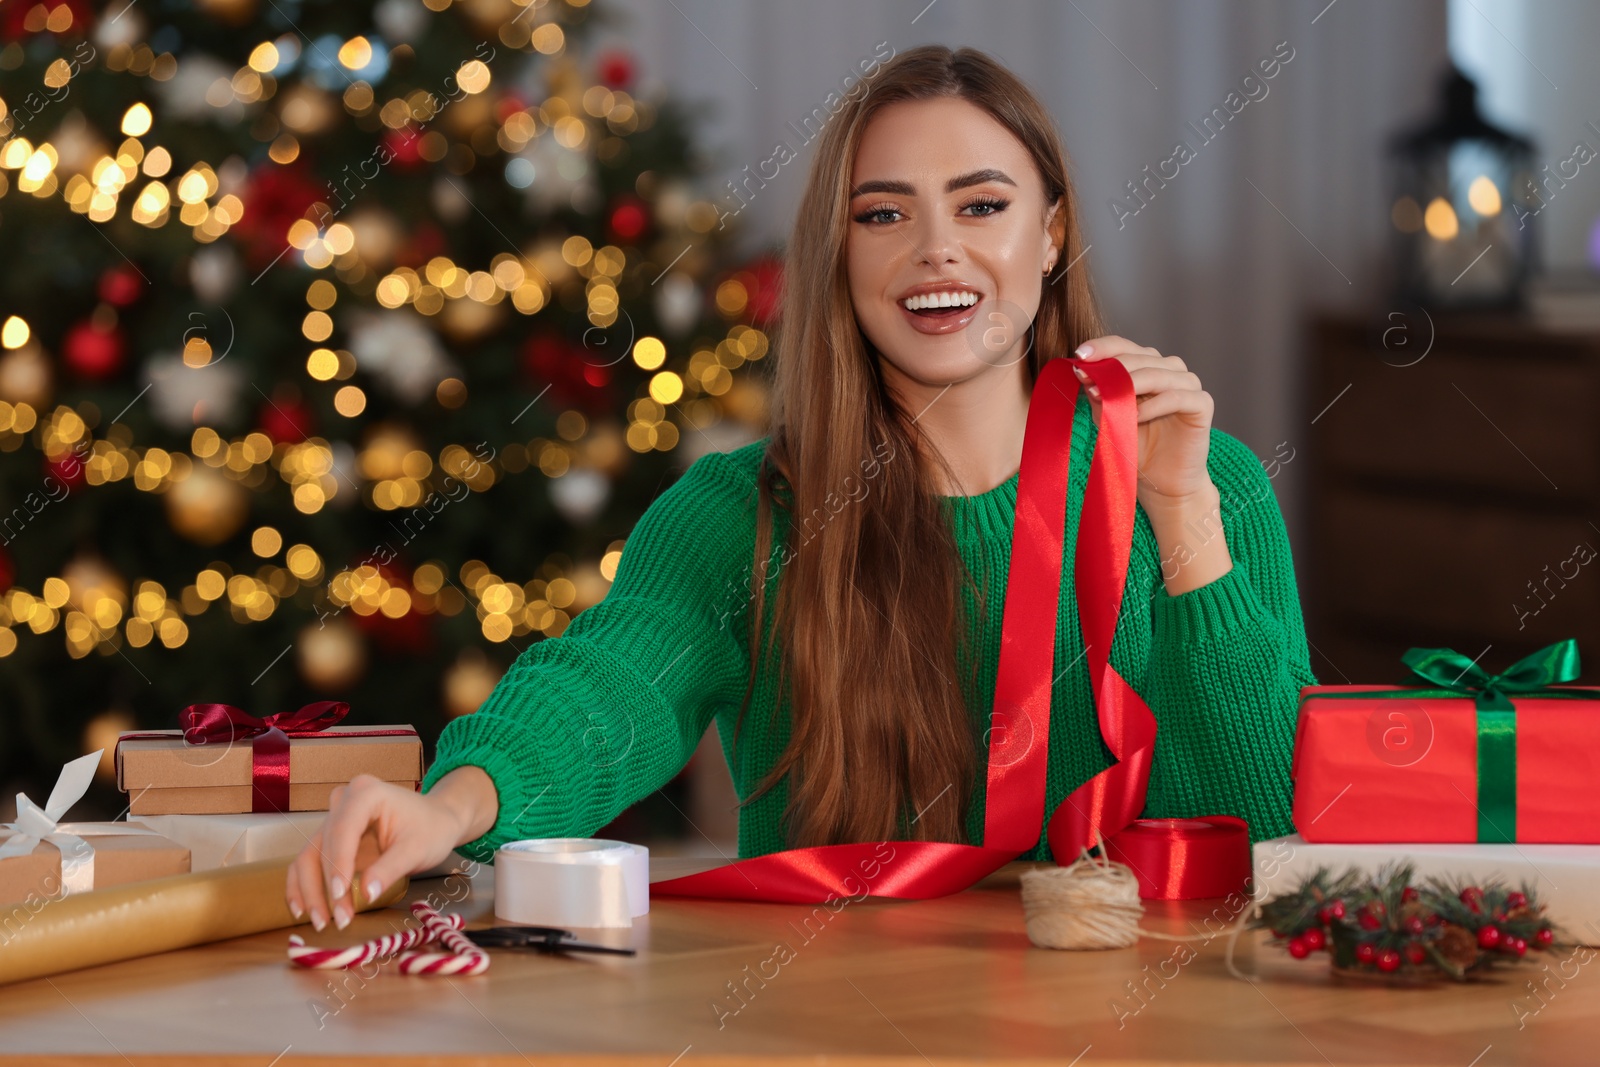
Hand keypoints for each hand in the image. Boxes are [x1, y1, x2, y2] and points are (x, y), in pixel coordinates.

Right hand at [285, 774, 468, 930]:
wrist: (435, 821)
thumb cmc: (430, 829)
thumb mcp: (417, 849)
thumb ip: (390, 870)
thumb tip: (366, 895)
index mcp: (366, 793)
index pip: (343, 830)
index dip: (338, 864)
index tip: (340, 895)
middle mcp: (343, 801)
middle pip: (323, 847)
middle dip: (328, 887)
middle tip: (340, 919)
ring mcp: (333, 818)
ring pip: (309, 856)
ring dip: (310, 891)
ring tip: (322, 922)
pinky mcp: (330, 837)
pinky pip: (309, 860)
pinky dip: (303, 885)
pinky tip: (302, 909)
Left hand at [1070, 335, 1215, 509]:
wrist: (1162, 481)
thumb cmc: (1136, 446)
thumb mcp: (1108, 417)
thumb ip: (1099, 393)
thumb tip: (1082, 371)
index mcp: (1147, 365)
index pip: (1124, 346)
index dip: (1102, 348)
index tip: (1079, 355)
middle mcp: (1169, 369)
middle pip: (1140, 357)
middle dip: (1112, 369)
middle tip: (1089, 382)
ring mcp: (1188, 384)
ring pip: (1158, 374)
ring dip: (1131, 384)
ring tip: (1110, 400)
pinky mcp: (1202, 404)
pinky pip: (1176, 397)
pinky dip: (1154, 405)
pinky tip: (1136, 416)